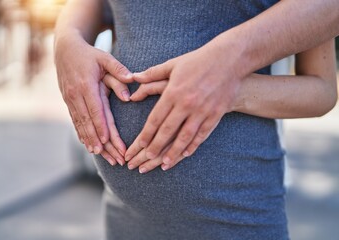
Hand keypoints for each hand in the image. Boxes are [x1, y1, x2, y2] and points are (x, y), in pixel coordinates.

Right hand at [55, 34, 132, 154]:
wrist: (65, 49)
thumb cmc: (89, 54)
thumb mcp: (105, 57)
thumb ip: (118, 69)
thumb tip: (132, 80)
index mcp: (86, 85)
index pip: (94, 109)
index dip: (100, 126)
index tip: (106, 141)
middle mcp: (75, 95)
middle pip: (87, 122)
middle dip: (98, 141)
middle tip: (110, 155)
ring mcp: (69, 99)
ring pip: (80, 124)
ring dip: (89, 141)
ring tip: (99, 155)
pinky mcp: (68, 102)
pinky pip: (74, 121)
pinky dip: (81, 134)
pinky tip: (87, 145)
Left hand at [125, 45, 240, 169]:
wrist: (230, 59)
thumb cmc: (198, 60)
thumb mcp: (173, 64)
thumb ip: (152, 73)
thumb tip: (133, 78)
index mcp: (173, 92)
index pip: (156, 118)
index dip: (146, 134)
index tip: (138, 146)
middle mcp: (186, 103)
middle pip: (167, 131)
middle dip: (155, 147)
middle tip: (145, 160)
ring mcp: (202, 110)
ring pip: (185, 137)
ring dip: (173, 152)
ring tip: (164, 164)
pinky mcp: (215, 114)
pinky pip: (203, 134)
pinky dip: (193, 145)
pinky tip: (185, 154)